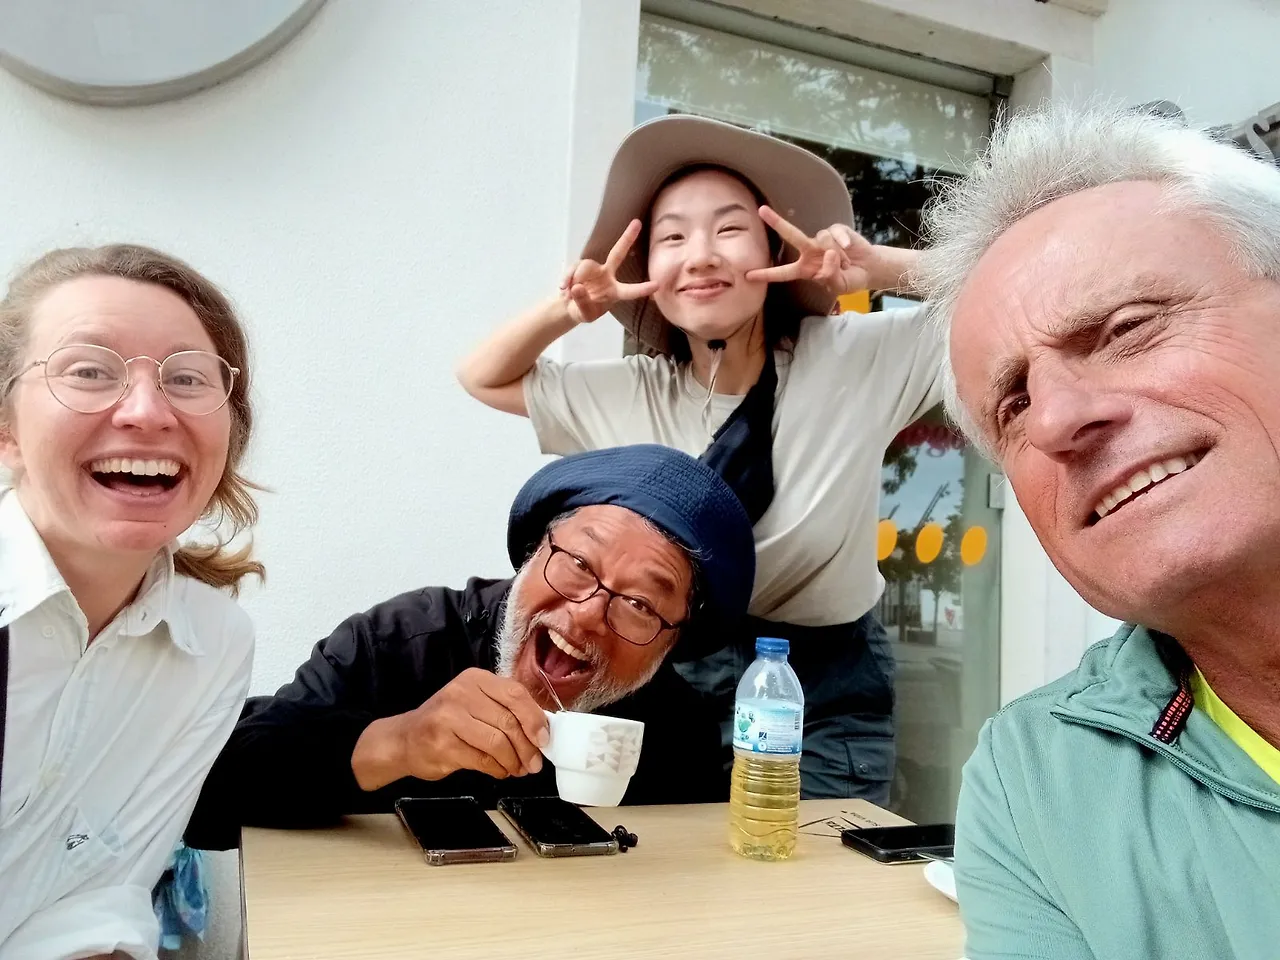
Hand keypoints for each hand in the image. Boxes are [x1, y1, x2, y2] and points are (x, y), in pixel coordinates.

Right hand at [383, 669, 550, 782]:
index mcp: (475, 679)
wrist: (404, 739)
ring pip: (498, 742)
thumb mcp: (474, 703)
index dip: (535, 718)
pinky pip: (483, 760)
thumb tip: (541, 731)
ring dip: (514, 761)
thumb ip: (504, 708)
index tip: (544, 739)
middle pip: (509, 721)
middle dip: (527, 746)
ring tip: (517, 768)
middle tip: (534, 763)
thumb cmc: (446, 721)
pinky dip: (498, 769)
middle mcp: (461, 694)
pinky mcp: (443, 745)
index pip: (515, 694)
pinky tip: (500, 771)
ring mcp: (449, 719)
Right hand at [560, 219, 658, 323]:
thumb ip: (583, 303)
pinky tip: (563, 288)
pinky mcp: (579, 267)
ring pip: (586, 265)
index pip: (630, 290)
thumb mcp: (585, 315)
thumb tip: (577, 286)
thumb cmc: (584, 311)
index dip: (642, 289)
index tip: (657, 285)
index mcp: (615, 292)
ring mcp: (593, 269)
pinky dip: (567, 278)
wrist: (568, 307)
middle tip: (637, 223)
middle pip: (617, 254)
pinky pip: (573, 267)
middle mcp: (607, 276)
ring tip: (569, 292)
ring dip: (576, 277)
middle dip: (627, 238)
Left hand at [745, 206, 875, 294]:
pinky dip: (843, 243)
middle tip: (762, 210)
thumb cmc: (849, 279)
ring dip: (837, 256)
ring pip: (822, 241)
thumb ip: (830, 277)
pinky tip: (849, 250)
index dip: (766, 274)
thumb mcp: (838, 286)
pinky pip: (835, 234)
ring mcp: (822, 239)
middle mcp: (810, 251)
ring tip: (845, 264)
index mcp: (805, 269)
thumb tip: (828, 255)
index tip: (748, 274)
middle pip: (791, 235)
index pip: (782, 273)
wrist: (869, 269)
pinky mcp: (836, 231)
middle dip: (777, 222)